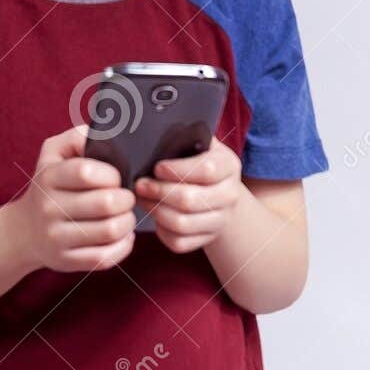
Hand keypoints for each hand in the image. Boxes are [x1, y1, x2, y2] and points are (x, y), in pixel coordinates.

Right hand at [8, 124, 135, 272]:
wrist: (24, 231)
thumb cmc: (50, 185)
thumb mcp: (53, 152)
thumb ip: (78, 136)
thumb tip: (106, 134)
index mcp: (49, 177)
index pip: (86, 172)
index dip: (112, 174)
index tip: (117, 177)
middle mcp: (49, 208)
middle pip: (105, 203)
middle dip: (126, 198)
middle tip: (126, 197)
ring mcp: (56, 237)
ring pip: (110, 231)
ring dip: (128, 221)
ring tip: (125, 215)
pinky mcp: (66, 261)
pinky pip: (105, 257)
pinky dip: (123, 245)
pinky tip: (121, 235)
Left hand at [134, 137, 244, 253]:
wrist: (223, 194)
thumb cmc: (201, 162)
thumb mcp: (201, 144)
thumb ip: (184, 136)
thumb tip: (154, 127)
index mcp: (229, 165)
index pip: (207, 170)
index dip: (177, 170)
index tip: (156, 167)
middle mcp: (229, 195)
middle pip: (189, 200)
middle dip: (158, 192)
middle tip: (139, 184)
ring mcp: (220, 220)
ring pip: (181, 224)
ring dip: (155, 211)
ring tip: (142, 198)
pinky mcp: (207, 239)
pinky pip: (179, 242)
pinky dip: (162, 231)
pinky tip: (155, 217)